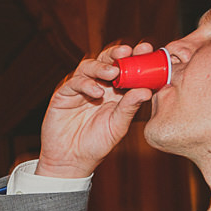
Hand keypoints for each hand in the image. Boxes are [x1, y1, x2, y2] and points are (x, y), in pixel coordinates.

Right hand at [35, 43, 158, 179]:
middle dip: (118, 53)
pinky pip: (74, 82)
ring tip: (113, 72)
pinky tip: (96, 92)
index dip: (136, 57)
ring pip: (89, 66)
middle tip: (128, 51)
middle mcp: (98, 85)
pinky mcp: (63, 94)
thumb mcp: (118, 126)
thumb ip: (129, 107)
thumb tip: (146, 90)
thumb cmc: (96, 144)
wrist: (71, 161)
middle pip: (107, 61)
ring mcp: (80, 89)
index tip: (147, 50)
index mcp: (116, 91)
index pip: (127, 68)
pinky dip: (86, 83)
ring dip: (102, 66)